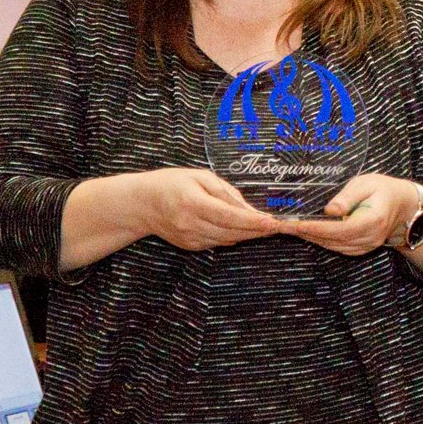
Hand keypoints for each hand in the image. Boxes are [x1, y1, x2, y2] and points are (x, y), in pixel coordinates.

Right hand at [135, 168, 284, 250]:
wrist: (143, 204)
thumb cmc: (172, 183)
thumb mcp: (200, 177)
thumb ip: (226, 192)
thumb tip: (249, 210)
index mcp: (193, 203)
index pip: (229, 216)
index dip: (253, 221)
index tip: (273, 222)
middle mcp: (190, 225)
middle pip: (232, 232)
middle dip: (257, 230)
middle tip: (279, 225)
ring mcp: (189, 239)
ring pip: (227, 240)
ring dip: (248, 234)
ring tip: (266, 227)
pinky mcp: (190, 246)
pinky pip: (218, 242)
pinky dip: (233, 236)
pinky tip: (242, 229)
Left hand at [284, 173, 416, 256]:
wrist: (403, 206)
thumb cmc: (384, 189)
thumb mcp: (367, 183)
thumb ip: (348, 197)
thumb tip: (329, 210)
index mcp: (373, 220)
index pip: (339, 229)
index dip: (315, 228)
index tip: (294, 224)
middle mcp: (369, 238)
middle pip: (332, 240)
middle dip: (305, 232)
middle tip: (281, 225)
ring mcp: (365, 246)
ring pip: (332, 245)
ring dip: (310, 237)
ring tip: (289, 227)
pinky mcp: (359, 249)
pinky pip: (336, 247)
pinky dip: (320, 240)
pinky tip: (306, 231)